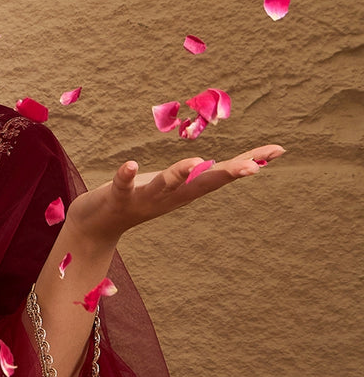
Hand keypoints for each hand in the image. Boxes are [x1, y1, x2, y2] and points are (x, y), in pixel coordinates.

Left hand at [66, 143, 285, 244]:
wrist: (97, 226)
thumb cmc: (141, 198)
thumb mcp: (178, 185)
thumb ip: (201, 174)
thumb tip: (227, 164)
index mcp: (186, 190)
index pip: (223, 173)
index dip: (251, 160)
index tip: (279, 150)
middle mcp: (170, 196)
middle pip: (202, 183)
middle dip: (227, 173)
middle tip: (253, 166)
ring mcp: (144, 198)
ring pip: (165, 186)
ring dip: (180, 175)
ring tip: (196, 162)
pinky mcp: (117, 197)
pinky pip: (123, 186)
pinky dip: (126, 176)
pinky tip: (131, 164)